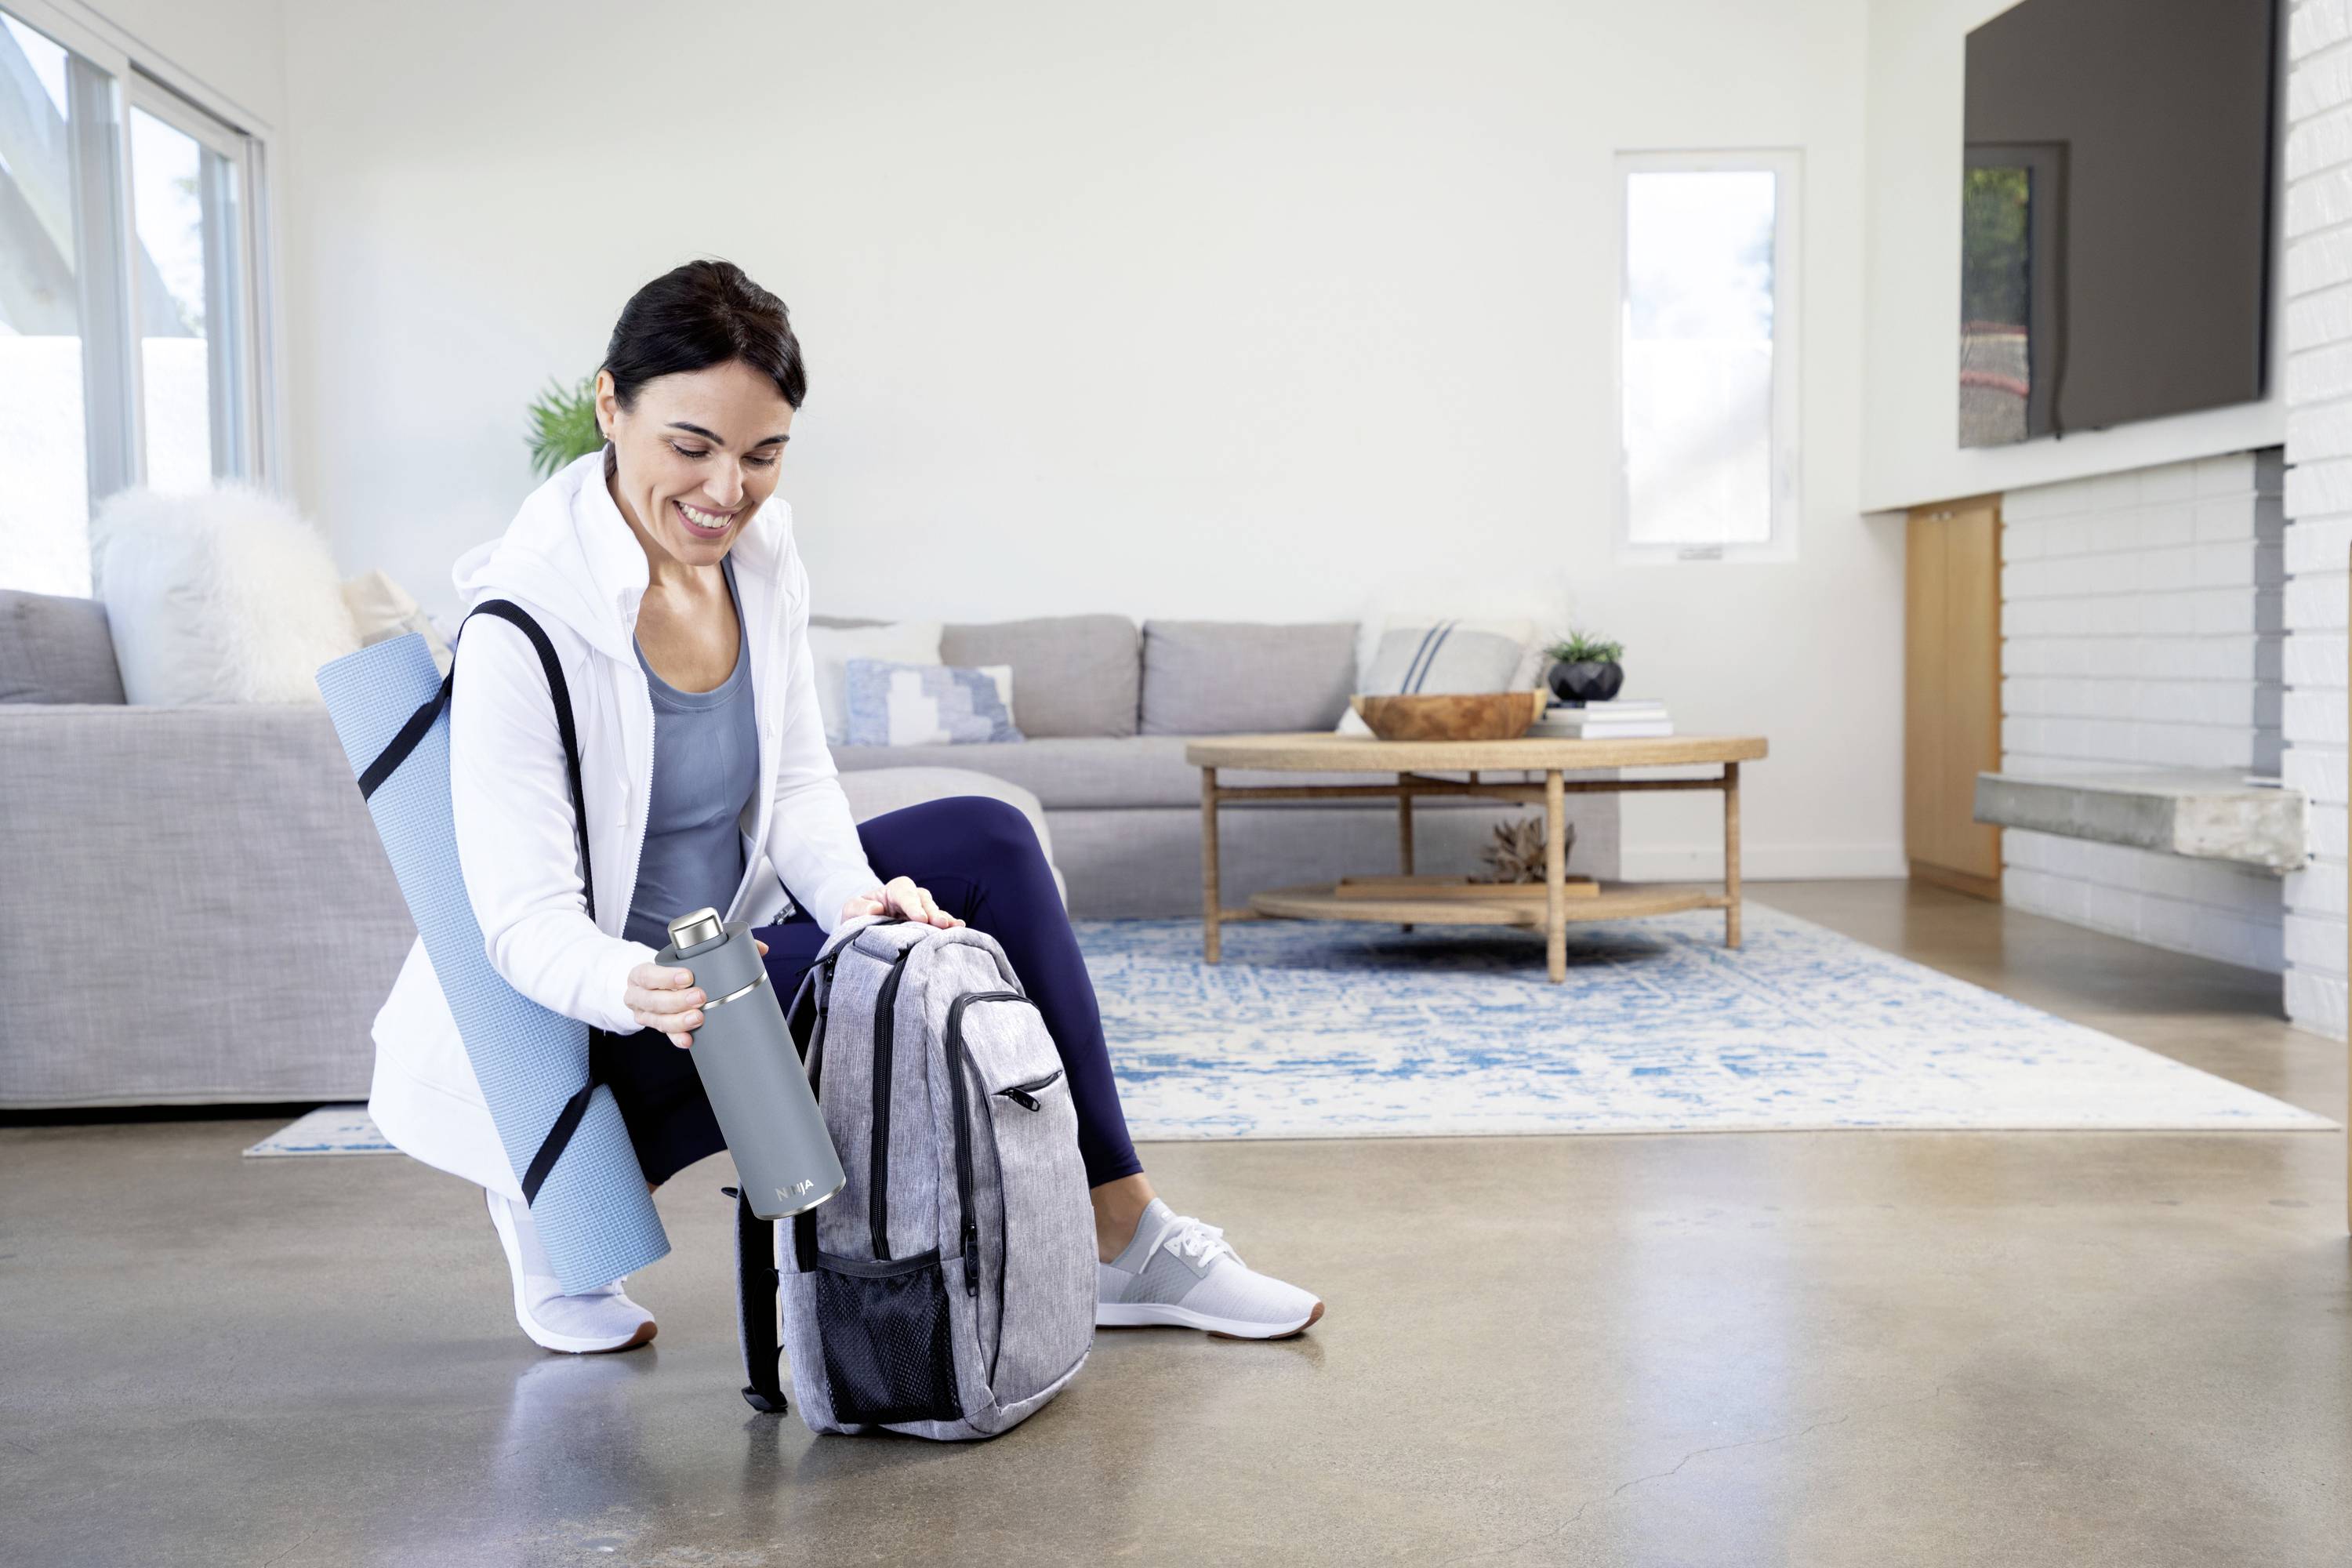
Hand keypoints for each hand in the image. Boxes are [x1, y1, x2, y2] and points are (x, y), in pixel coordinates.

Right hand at [625, 937, 767, 1049]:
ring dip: (679, 1021)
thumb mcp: (686, 957)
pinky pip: (666, 1036)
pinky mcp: (658, 1028)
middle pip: (653, 1001)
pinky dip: (678, 1038)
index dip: (666, 977)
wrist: (654, 988)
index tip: (688, 976)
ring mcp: (647, 1015)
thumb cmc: (674, 971)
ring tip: (699, 1018)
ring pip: (658, 1021)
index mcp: (642, 974)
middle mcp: (639, 995)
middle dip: (677, 1001)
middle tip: (701, 998)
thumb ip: (721, 948)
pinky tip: (689, 1040)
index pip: (648, 974)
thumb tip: (760, 948)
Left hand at [841, 876, 963, 929]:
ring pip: (935, 912)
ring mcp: (922, 912)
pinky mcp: (927, 925)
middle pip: (925, 901)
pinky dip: (949, 926)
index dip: (913, 904)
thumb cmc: (859, 914)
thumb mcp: (851, 909)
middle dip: (933, 912)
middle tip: (940, 924)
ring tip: (953, 928)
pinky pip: (940, 924)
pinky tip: (960, 930)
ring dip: (944, 920)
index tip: (920, 917)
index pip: (905, 892)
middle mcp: (912, 899)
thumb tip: (875, 909)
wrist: (864, 926)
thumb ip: (858, 908)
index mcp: (894, 890)